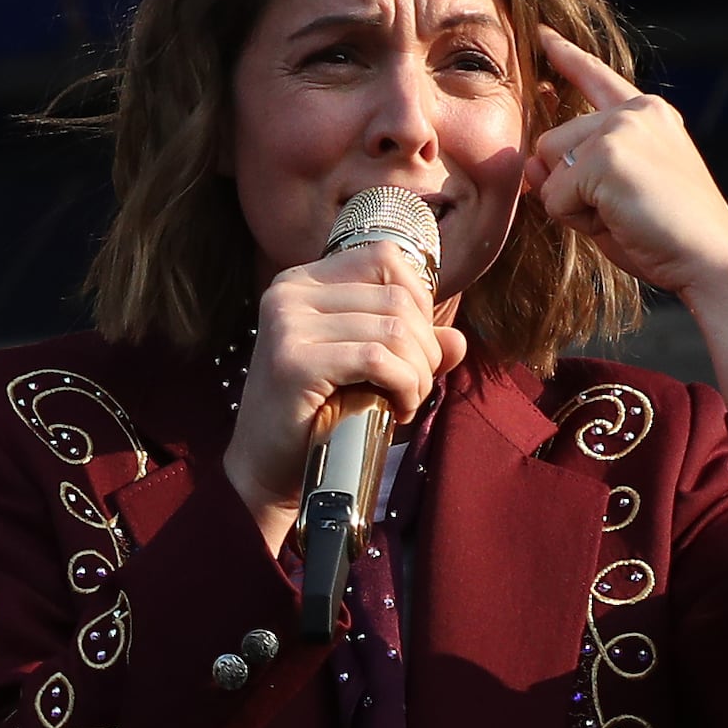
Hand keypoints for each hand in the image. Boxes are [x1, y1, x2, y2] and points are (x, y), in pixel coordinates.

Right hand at [223, 245, 467, 554]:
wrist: (267, 470)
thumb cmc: (320, 417)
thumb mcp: (368, 372)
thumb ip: (412, 349)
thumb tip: (459, 341)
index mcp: (303, 283)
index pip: (383, 257)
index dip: (419, 300)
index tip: (417, 348)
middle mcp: (289, 293)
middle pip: (397, 298)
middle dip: (425, 349)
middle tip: (416, 388)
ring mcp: (287, 325)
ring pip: (393, 330)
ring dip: (418, 373)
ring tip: (407, 402)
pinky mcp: (293, 362)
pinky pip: (376, 359)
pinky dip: (404, 386)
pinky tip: (397, 410)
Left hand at [527, 25, 727, 417]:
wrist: (712, 262)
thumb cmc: (670, 238)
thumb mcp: (618, 198)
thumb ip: (573, 175)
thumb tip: (528, 164)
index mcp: (649, 114)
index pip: (596, 77)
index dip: (566, 57)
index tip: (542, 33)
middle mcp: (634, 111)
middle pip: (554, 142)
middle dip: (570, 187)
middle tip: (622, 214)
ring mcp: (620, 129)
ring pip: (549, 165)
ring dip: (571, 204)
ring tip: (622, 217)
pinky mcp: (606, 156)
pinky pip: (554, 196)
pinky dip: (576, 220)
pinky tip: (619, 223)